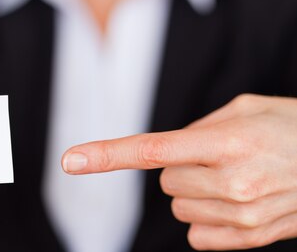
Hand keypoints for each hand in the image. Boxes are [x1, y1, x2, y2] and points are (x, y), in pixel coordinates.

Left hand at [62, 94, 296, 249]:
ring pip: (180, 206)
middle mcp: (232, 183)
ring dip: (194, 190)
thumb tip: (170, 150)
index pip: (153, 149)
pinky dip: (205, 217)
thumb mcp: (247, 107)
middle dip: (179, 165)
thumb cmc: (289, 126)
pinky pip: (198, 235)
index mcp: (227, 141)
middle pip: (165, 179)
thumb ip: (202, 126)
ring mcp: (243, 216)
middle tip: (215, 154)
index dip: (108, 155)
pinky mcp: (251, 239)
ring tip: (232, 175)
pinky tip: (232, 201)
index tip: (72, 160)